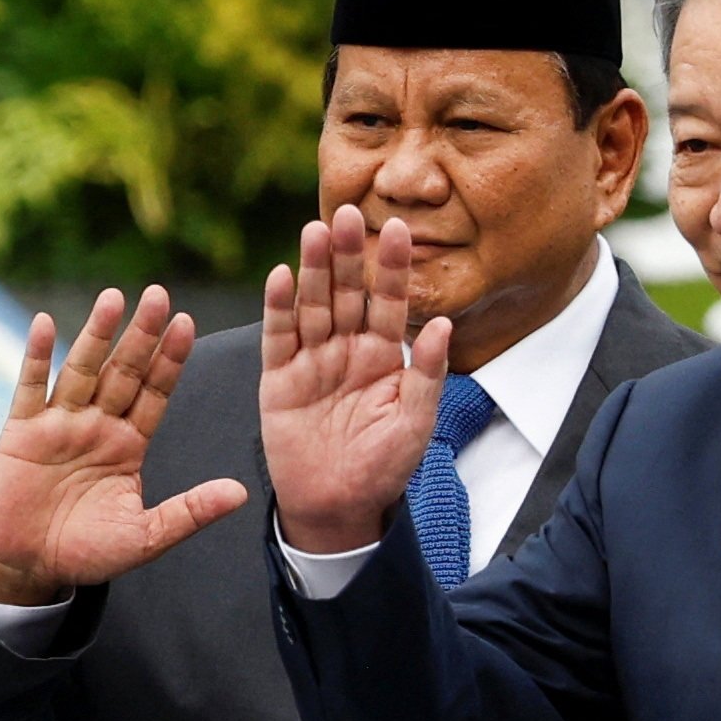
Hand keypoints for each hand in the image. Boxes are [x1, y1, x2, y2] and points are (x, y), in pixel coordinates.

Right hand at [0, 286, 249, 605]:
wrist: (31, 567)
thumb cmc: (89, 552)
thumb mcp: (146, 536)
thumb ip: (189, 512)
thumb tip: (241, 493)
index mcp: (129, 444)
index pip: (155, 393)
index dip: (170, 360)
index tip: (187, 325)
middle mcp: (98, 425)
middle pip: (124, 371)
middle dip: (141, 335)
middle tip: (159, 295)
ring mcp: (60, 423)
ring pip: (82, 370)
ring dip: (96, 334)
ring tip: (113, 298)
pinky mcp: (22, 431)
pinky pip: (31, 387)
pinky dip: (37, 356)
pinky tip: (44, 323)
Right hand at [260, 206, 449, 551]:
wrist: (336, 506)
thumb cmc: (383, 468)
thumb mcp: (414, 424)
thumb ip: (426, 374)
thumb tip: (442, 323)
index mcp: (384, 356)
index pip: (390, 301)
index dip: (393, 266)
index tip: (398, 228)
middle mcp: (347, 349)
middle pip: (347, 293)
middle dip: (348, 254)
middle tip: (348, 213)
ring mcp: (312, 361)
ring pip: (313, 305)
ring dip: (314, 270)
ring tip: (315, 231)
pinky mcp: (279, 379)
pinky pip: (278, 337)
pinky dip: (278, 308)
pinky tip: (281, 276)